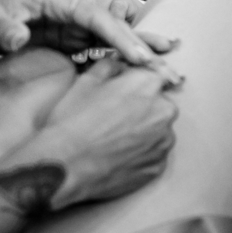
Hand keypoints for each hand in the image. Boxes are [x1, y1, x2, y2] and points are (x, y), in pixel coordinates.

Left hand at [0, 0, 182, 85]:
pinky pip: (99, 47)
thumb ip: (4, 29)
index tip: (139, 57)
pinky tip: (136, 72)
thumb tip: (19, 37)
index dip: (119, 36)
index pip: (96, 15)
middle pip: (115, 19)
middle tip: (173, 56)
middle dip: (144, 37)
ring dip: (138, 47)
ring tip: (167, 64)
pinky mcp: (66, 38)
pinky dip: (119, 57)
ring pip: (113, 33)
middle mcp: (69, 7)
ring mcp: (69, 22)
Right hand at [0, 57, 178, 213]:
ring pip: (157, 131)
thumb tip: (119, 65)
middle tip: (114, 117)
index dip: (133, 83)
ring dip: (143, 131)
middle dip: (141, 107)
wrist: (67, 164)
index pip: (151, 75)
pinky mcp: (157, 167)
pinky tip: (117, 154)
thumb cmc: (74, 120)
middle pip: (158, 104)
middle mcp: (164, 111)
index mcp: (148, 84)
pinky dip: (140, 154)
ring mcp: (163, 142)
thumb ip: (109, 66)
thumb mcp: (86, 81)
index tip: (121, 91)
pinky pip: (153, 155)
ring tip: (114, 138)